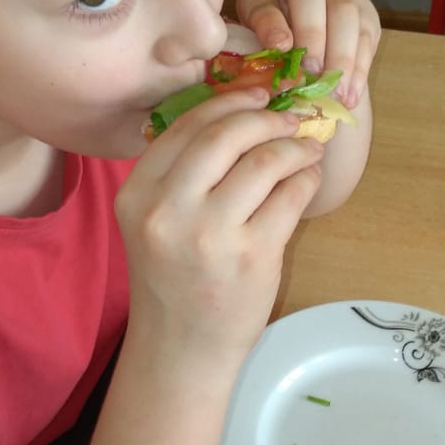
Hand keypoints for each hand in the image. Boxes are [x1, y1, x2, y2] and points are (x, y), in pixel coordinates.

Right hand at [117, 89, 323, 359]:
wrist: (181, 348)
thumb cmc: (174, 279)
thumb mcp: (155, 221)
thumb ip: (183, 173)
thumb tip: (245, 112)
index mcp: (138, 195)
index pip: (186, 126)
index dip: (229, 102)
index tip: (258, 96)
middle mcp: (168, 211)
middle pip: (225, 134)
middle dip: (266, 117)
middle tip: (289, 118)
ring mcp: (211, 234)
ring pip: (264, 161)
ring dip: (294, 146)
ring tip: (306, 149)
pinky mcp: (252, 256)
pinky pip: (290, 196)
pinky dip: (306, 179)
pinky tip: (307, 180)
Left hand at [236, 0, 380, 110]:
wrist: (289, 26)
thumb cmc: (265, 22)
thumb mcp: (252, 17)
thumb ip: (261, 24)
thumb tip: (281, 44)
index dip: (303, 22)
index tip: (287, 51)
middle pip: (338, 6)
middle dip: (328, 46)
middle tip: (316, 79)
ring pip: (357, 24)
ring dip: (346, 63)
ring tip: (336, 95)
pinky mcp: (366, 16)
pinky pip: (368, 41)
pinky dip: (359, 70)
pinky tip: (349, 95)